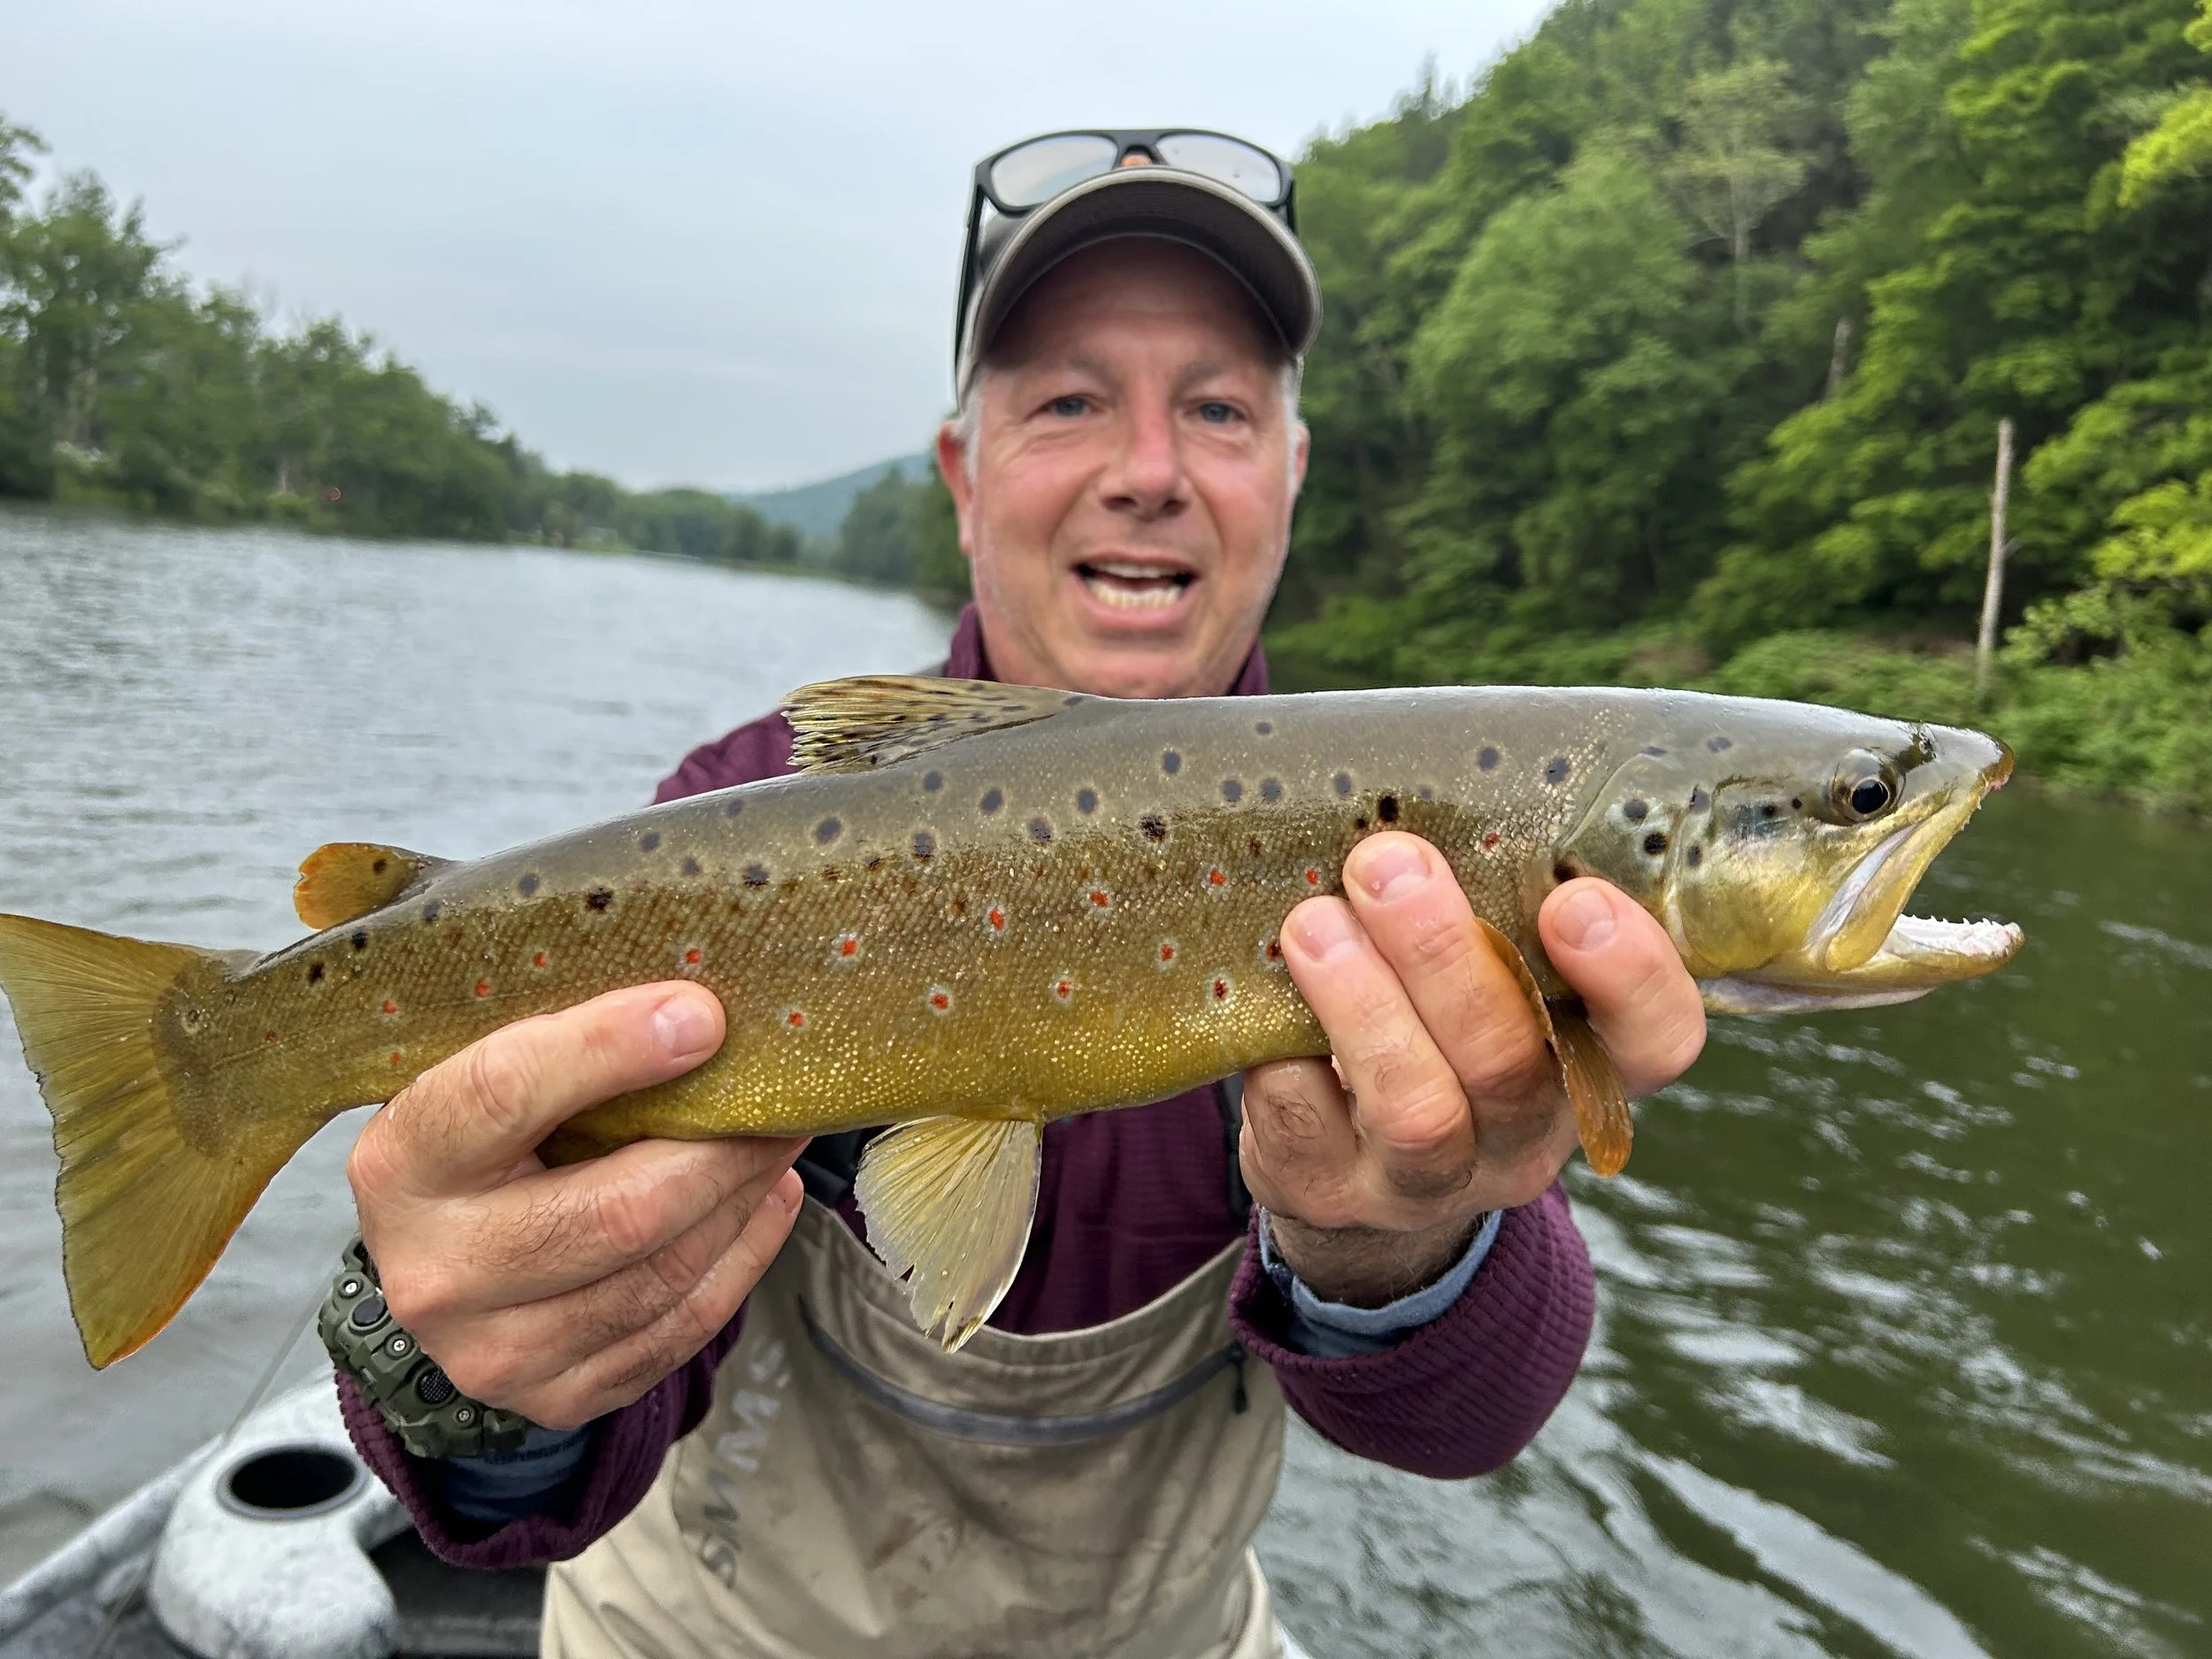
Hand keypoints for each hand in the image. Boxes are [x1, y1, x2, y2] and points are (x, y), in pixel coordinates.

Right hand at [346, 983, 805, 1430]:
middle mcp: (436, 1270)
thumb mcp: (485, 1077)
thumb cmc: (484, 1146)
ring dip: (744, 1201)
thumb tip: (699, 1009)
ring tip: (778, 1144)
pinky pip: (678, 1329)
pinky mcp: (554, 1397)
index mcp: (404, 1163)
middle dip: (722, 1150)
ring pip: (663, 1276)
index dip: (611, 1049)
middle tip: (779, 1100)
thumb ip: (567, 1043)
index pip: (505, 1092)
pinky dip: (741, 1258)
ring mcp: (493, 1350)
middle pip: (619, 1212)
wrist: (442, 1266)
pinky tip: (763, 1204)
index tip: (702, 1017)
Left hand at [1241, 832, 1704, 1306]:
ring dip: (1363, 1005)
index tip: (1571, 899)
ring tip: (1312, 924)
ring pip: (1418, 1109)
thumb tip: (1438, 790)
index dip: (1630, 976)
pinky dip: (1284, 1064)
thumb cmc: (1431, 1020)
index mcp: (1586, 1067)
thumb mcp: (1484, 965)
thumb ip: (1491, 901)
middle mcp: (1524, 1138)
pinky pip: (1309, 1132)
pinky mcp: (1332, 1196)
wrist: (1350, 1158)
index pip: (1658, 1039)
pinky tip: (1267, 1004)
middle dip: (1445, 955)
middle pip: (1511, 1062)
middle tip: (1388, 863)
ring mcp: (1430, 1181)